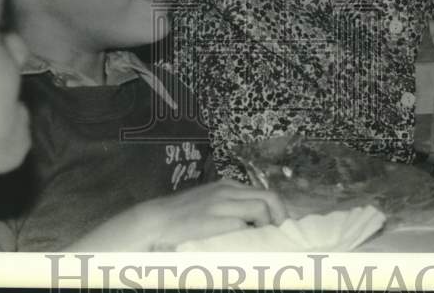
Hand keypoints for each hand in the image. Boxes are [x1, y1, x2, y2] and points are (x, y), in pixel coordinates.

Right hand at [83, 180, 287, 250]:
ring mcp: (222, 204)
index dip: (276, 210)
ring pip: (262, 209)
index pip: (264, 192)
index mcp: (227, 186)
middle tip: (280, 236)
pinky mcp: (216, 220)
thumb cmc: (180, 218)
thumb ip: (228, 207)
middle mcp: (228, 191)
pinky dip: (254, 235)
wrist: (154, 222)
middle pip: (270, 198)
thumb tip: (252, 223)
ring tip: (266, 242)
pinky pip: (246, 225)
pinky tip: (251, 246)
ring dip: (269, 226)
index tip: (279, 227)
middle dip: (280, 217)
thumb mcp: (208, 204)